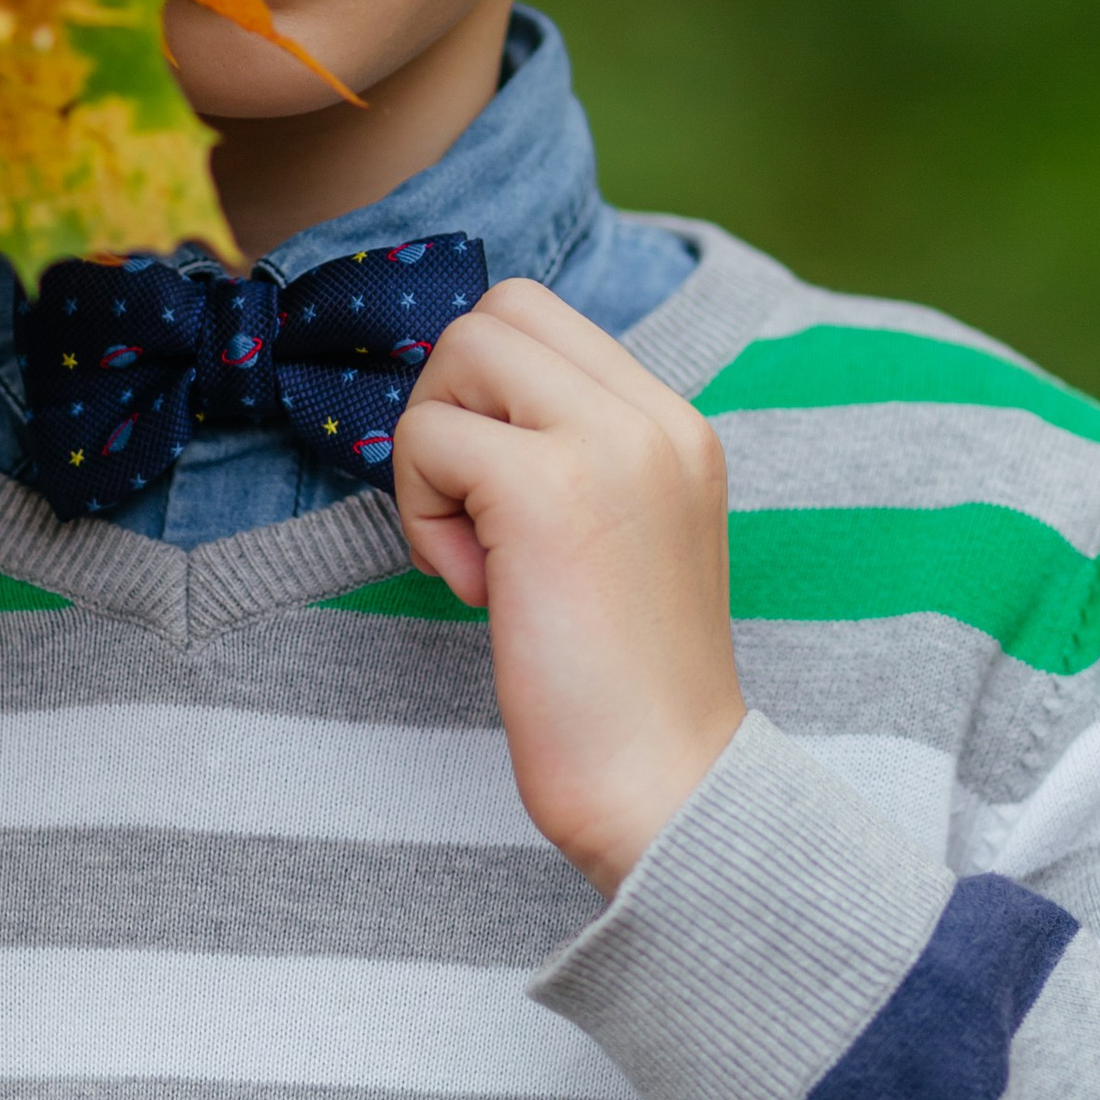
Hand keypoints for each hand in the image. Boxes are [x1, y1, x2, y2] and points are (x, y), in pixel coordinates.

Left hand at [390, 277, 742, 896]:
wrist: (667, 788)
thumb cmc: (621, 692)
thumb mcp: (619, 539)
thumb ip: (568, 460)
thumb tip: (460, 411)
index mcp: (677, 426)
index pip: (547, 319)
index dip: (486, 395)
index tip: (499, 498)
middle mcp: (655, 417)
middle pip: (499, 310)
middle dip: (451, 402)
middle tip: (472, 510)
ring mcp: (608, 444)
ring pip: (460, 353)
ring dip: (433, 454)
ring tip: (480, 554)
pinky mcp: (547, 489)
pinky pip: (429, 439)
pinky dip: (423, 515)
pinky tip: (478, 590)